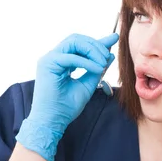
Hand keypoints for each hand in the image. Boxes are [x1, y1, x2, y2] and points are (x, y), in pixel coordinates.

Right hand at [15, 32, 118, 160]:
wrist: (52, 122)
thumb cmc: (66, 107)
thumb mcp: (87, 85)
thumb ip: (96, 69)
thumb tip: (109, 55)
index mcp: (62, 61)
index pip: (80, 45)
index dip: (98, 41)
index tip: (114, 38)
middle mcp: (54, 57)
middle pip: (77, 39)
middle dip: (95, 45)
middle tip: (107, 56)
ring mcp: (49, 59)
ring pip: (74, 42)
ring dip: (92, 50)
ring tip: (102, 63)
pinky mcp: (47, 64)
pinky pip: (71, 57)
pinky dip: (87, 62)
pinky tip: (97, 69)